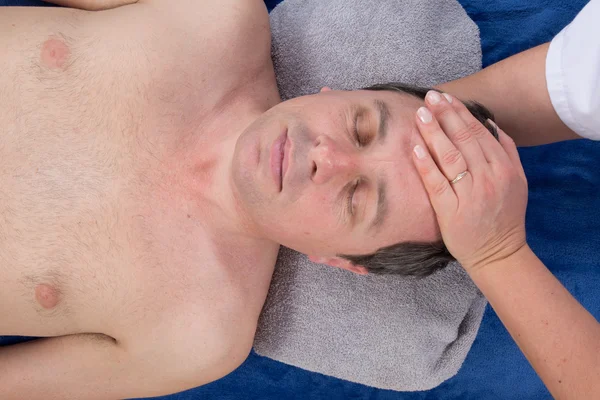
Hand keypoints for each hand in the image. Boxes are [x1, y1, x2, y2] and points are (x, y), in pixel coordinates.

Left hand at [412, 91, 527, 273]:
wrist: (498, 253)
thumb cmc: (504, 216)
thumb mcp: (517, 181)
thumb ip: (508, 151)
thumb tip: (491, 124)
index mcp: (503, 167)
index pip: (479, 132)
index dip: (460, 112)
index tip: (445, 98)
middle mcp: (488, 177)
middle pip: (464, 139)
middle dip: (445, 114)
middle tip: (430, 97)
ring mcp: (469, 194)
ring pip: (450, 156)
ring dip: (434, 132)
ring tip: (421, 114)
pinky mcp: (451, 211)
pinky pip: (436, 183)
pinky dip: (426, 164)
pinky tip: (415, 148)